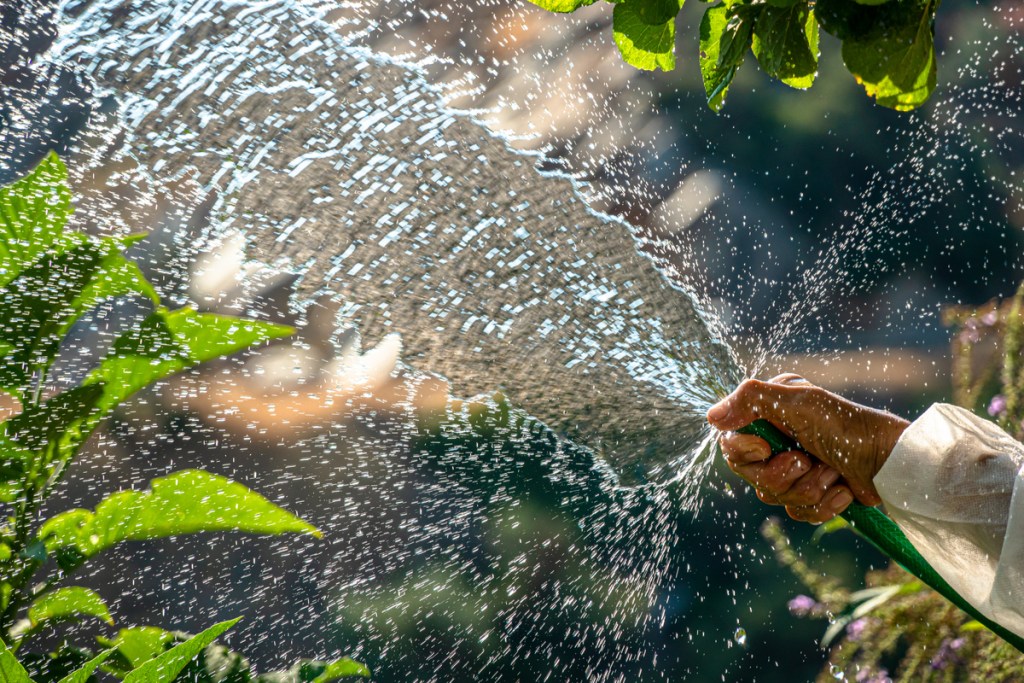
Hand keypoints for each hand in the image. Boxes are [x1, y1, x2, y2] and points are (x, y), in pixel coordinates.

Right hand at [707, 374, 909, 522]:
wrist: (891, 463)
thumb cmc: (847, 426)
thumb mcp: (798, 402)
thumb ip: (751, 400)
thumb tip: (711, 417)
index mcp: (769, 416)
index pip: (731, 444)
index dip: (746, 452)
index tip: (769, 446)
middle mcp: (778, 441)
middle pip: (752, 476)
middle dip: (783, 475)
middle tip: (806, 460)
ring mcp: (796, 469)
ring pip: (775, 497)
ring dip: (808, 488)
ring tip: (832, 473)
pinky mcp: (814, 493)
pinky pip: (799, 512)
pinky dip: (823, 504)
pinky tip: (842, 490)